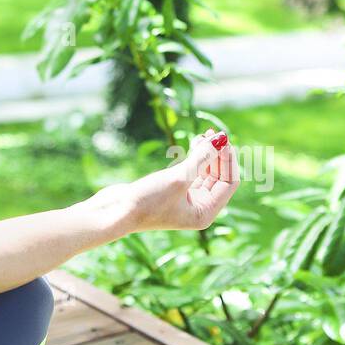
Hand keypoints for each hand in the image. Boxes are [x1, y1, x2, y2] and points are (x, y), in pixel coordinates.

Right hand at [87, 129, 240, 233]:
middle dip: (219, 155)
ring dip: (207, 154)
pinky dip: (195, 158)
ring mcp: (187, 201)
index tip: (222, 138)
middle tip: (214, 132)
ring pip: (206, 173)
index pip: (229, 182)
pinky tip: (195, 143)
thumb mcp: (178, 177)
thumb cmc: (147, 200)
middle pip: (220, 177)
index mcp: (206, 212)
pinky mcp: (174, 192)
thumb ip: (201, 157)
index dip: (228, 159)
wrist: (115, 212)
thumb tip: (220, 139)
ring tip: (204, 135)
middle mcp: (199, 209)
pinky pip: (192, 173)